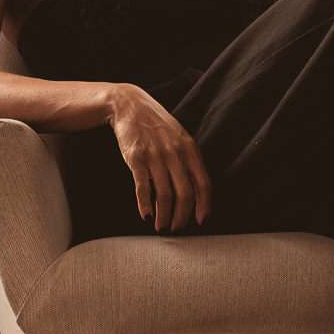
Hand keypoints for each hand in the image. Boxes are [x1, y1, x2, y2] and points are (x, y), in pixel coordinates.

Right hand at [106, 84, 211, 231]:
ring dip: (164, 216)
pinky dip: (145, 206)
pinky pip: (143, 189)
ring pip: (165, 196)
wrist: (130, 105)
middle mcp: (175, 154)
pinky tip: (146, 215)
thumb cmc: (156, 125)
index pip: (204, 184)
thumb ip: (189, 160)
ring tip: (161, 226)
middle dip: (182, 217)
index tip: (201, 221)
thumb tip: (197, 190)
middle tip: (176, 228)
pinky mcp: (136, 159)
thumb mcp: (179, 138)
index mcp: (190, 150)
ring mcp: (156, 156)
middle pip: (185, 195)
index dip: (204, 206)